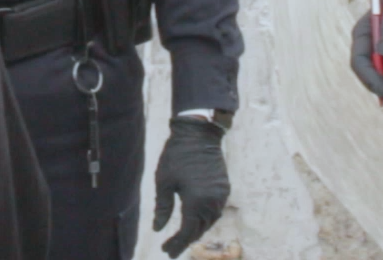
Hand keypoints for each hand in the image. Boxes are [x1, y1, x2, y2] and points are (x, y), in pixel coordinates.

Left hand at [152, 116, 228, 257]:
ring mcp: (220, 195)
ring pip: (209, 222)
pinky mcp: (224, 188)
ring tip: (182, 237)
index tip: (166, 251)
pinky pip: (215, 211)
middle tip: (170, 248)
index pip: (187, 232)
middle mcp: (211, 202)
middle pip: (199, 230)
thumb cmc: (177, 156)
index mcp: (195, 201)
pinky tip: (195, 220)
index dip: (176, 244)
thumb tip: (158, 230)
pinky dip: (205, 219)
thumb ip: (162, 208)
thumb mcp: (164, 181)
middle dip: (184, 241)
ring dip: (196, 231)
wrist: (200, 134)